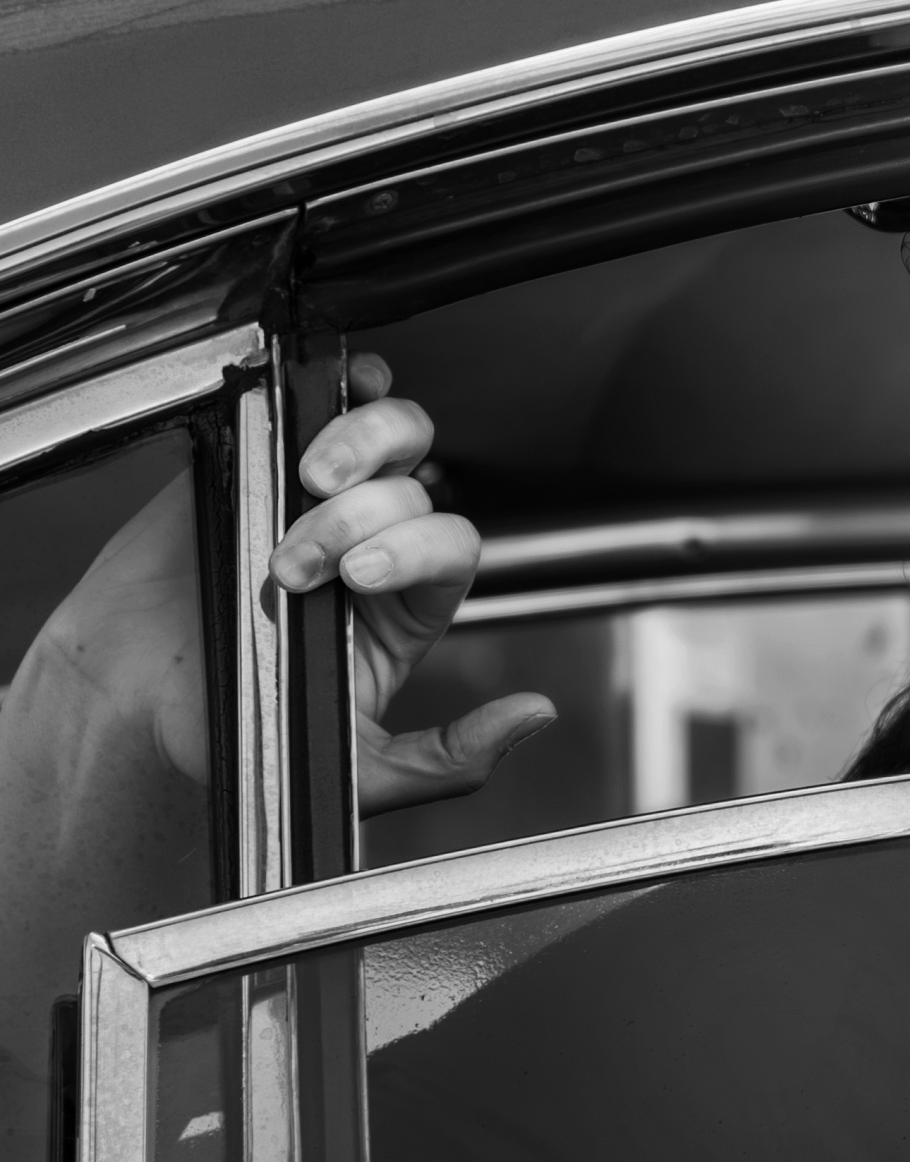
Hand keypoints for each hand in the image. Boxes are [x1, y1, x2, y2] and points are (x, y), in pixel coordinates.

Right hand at [271, 354, 553, 812]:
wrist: (125, 701)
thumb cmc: (233, 731)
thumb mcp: (356, 773)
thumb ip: (447, 758)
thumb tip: (533, 717)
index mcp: (404, 607)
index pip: (452, 548)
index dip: (417, 549)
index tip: (357, 577)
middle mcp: (373, 543)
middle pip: (419, 488)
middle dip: (363, 516)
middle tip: (298, 560)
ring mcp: (316, 498)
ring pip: (392, 436)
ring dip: (362, 443)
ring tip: (309, 482)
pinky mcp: (259, 461)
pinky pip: (317, 403)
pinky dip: (338, 387)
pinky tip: (318, 410)